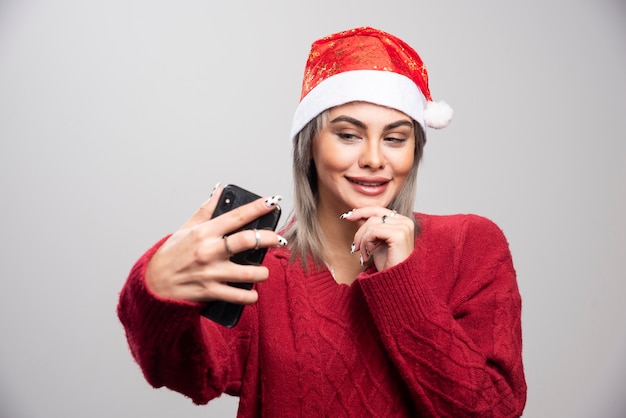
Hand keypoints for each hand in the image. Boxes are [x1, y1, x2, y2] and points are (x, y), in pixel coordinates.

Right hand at [145, 184, 285, 304]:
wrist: (153, 284)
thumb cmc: (170, 255)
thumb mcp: (184, 229)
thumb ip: (205, 210)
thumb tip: (220, 190)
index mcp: (204, 232)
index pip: (236, 216)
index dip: (257, 208)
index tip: (272, 202)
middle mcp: (209, 251)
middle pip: (247, 241)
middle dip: (269, 238)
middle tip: (279, 239)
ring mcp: (211, 273)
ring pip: (248, 272)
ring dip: (263, 272)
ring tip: (264, 271)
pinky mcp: (210, 292)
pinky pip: (238, 296)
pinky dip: (250, 296)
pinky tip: (253, 293)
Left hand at [341, 207, 413, 271]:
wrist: (395, 281)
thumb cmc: (388, 264)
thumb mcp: (375, 241)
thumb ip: (369, 227)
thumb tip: (355, 214)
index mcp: (402, 221)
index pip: (378, 210)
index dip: (361, 212)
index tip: (347, 216)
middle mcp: (406, 222)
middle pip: (374, 215)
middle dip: (360, 231)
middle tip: (356, 247)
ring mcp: (404, 227)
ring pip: (372, 223)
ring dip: (362, 240)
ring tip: (364, 254)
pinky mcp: (399, 235)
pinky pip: (373, 231)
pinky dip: (366, 242)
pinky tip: (368, 255)